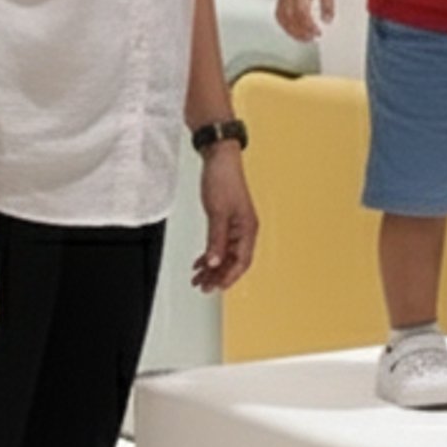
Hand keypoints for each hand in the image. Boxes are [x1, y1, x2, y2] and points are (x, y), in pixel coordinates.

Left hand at [192, 144, 258, 290]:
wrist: (219, 158)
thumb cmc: (224, 180)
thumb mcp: (217, 213)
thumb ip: (216, 240)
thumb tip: (215, 262)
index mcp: (248, 229)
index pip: (241, 261)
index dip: (229, 277)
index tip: (215, 287)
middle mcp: (244, 230)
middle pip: (233, 261)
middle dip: (218, 276)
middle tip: (203, 286)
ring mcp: (235, 226)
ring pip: (225, 255)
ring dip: (212, 268)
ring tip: (198, 278)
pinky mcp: (226, 221)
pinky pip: (219, 244)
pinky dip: (209, 255)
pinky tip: (199, 263)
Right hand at [276, 0, 333, 40]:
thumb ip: (328, 4)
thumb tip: (327, 21)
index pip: (302, 13)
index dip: (309, 26)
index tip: (318, 32)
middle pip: (290, 18)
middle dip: (300, 32)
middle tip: (312, 38)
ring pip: (282, 18)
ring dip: (292, 31)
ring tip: (304, 37)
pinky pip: (279, 14)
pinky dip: (285, 25)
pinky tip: (293, 30)